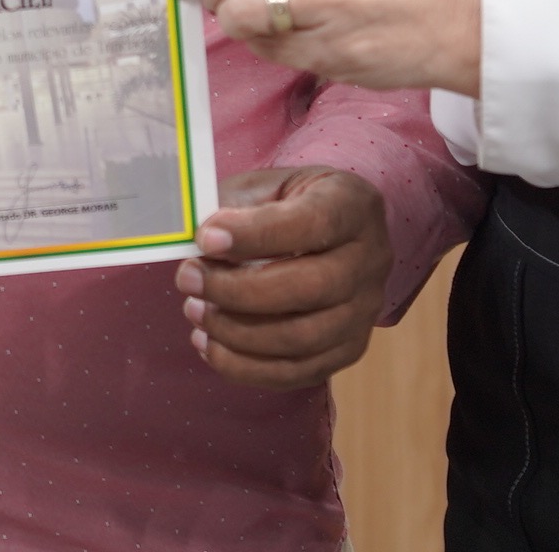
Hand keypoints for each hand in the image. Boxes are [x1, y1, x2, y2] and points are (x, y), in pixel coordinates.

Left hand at [176, 167, 394, 390]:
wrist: (327, 231)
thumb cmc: (286, 203)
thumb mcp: (263, 187)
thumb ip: (233, 209)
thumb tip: (195, 244)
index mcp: (352, 205)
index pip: (313, 223)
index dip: (256, 235)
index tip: (205, 239)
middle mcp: (371, 260)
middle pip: (311, 288)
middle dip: (238, 291)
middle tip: (188, 280)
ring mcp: (365, 311)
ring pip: (304, 338)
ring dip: (238, 333)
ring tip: (195, 312)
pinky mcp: (349, 349)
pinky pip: (300, 372)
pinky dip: (247, 367)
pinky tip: (211, 346)